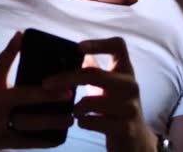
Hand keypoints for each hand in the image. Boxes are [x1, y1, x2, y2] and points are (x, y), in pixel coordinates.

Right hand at [0, 32, 74, 151]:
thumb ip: (7, 58)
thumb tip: (20, 34)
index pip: (25, 94)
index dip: (46, 94)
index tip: (67, 90)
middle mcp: (0, 117)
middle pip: (28, 117)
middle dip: (52, 116)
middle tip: (73, 110)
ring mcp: (1, 134)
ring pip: (29, 135)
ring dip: (50, 129)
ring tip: (70, 123)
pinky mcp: (2, 147)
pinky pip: (25, 146)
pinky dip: (41, 143)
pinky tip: (57, 140)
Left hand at [43, 37, 157, 151]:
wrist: (135, 138)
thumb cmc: (115, 106)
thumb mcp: (108, 85)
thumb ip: (93, 68)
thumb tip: (69, 52)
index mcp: (125, 70)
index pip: (118, 45)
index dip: (98, 43)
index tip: (78, 46)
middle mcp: (131, 85)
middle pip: (94, 74)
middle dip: (67, 78)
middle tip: (47, 84)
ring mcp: (130, 107)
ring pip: (92, 102)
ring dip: (76, 106)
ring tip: (74, 110)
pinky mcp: (125, 128)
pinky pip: (94, 122)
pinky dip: (82, 121)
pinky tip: (81, 121)